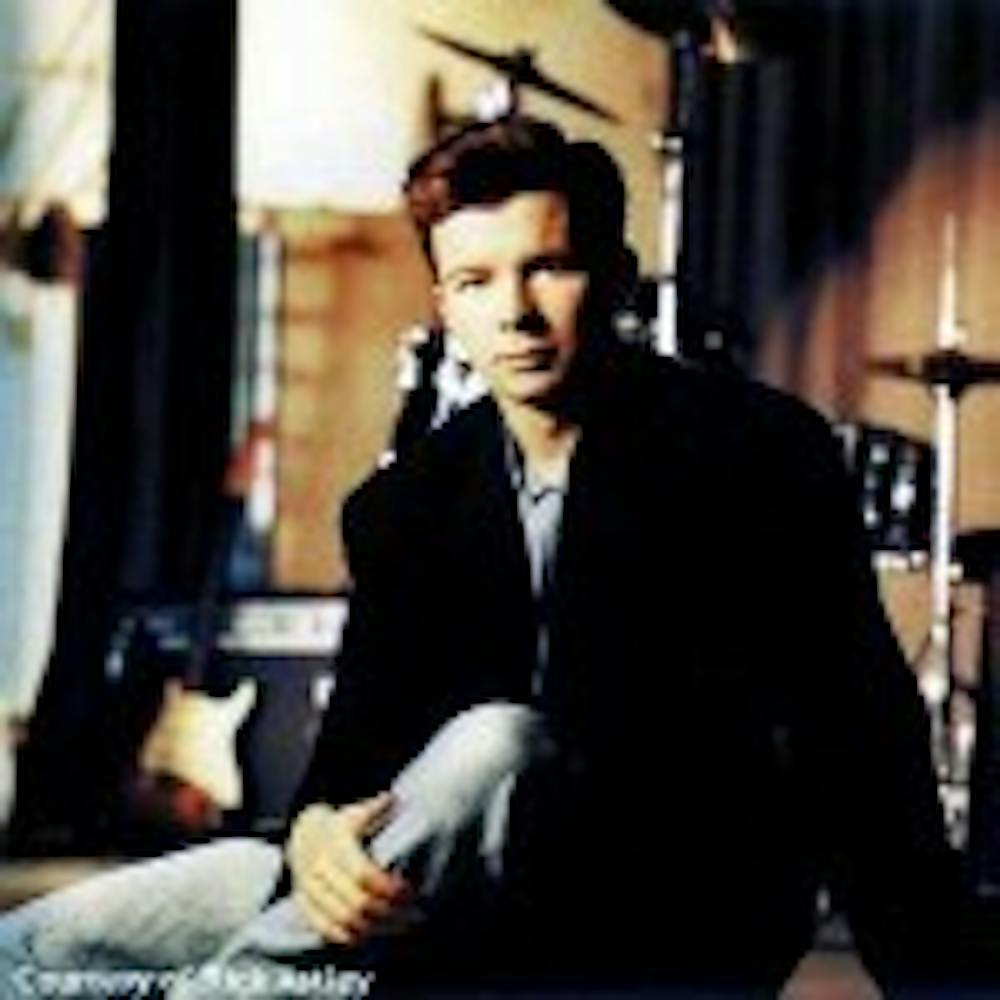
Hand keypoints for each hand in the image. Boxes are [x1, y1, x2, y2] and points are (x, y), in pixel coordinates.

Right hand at [286, 795, 411, 946]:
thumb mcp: (356, 812)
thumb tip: (394, 801)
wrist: (303, 835)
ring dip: (376, 928)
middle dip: (389, 912)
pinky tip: (375, 932)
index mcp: (334, 843)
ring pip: (344, 920)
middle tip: (413, 913)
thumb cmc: (337, 825)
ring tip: (401, 925)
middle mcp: (319, 868)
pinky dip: (353, 936)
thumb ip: (377, 809)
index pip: (363, 874)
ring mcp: (309, 889)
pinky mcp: (305, 906)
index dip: (388, 887)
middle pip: (356, 902)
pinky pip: (328, 930)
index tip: (409, 891)